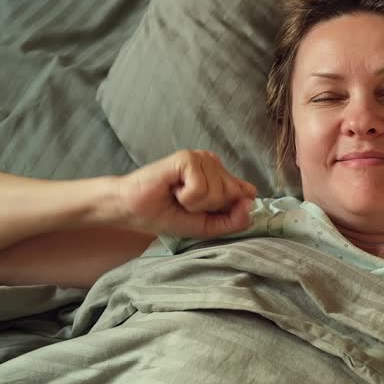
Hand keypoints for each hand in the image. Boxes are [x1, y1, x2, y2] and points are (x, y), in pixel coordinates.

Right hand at [116, 149, 256, 237]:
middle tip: (186, 203)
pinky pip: (200, 188)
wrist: (134, 211)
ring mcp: (202, 158)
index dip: (227, 210)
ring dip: (194, 203)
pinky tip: (173, 189)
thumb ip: (234, 220)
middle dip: (208, 208)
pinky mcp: (188, 158)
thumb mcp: (207, 226)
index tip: (202, 211)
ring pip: (217, 192)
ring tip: (178, 196)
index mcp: (222, 177)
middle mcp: (215, 164)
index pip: (247, 195)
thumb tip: (250, 202)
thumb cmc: (168, 215)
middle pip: (233, 195)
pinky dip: (186, 197)